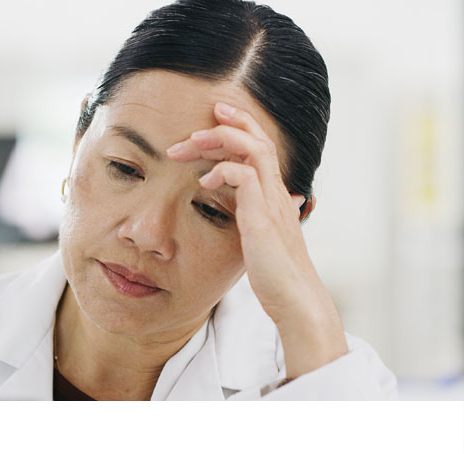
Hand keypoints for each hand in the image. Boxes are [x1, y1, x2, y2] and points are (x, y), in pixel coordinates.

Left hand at [166, 102, 347, 378]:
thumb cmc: (276, 275)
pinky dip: (223, 171)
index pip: (260, 147)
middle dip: (225, 125)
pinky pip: (245, 177)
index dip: (239, 126)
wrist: (295, 302)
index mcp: (274, 195)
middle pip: (257, 139)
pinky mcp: (262, 219)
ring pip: (253, 150)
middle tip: (193, 127)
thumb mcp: (262, 239)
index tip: (212, 117)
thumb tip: (270, 207)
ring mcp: (272, 204)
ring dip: (221, 139)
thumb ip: (259, 218)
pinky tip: (204, 182)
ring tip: (192, 142)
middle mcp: (276, 193)